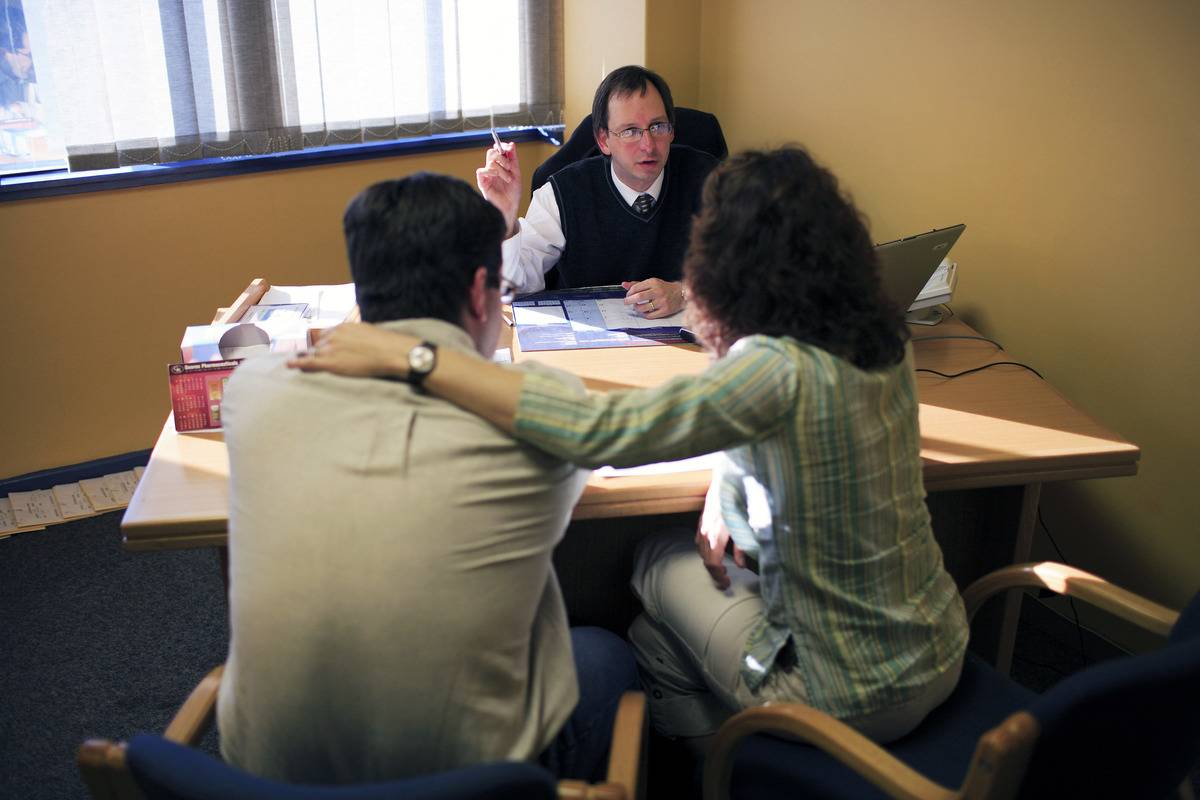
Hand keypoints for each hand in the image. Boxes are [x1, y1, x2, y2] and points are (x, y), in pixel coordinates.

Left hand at [287, 324, 414, 378]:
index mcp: (342, 327)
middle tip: (316, 360)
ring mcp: (330, 348)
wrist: (390, 352)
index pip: (325, 334)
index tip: (321, 347)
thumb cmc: (385, 343)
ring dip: (309, 358)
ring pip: (313, 353)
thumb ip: (355, 334)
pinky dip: (297, 363)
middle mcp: (333, 335)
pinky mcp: (331, 362)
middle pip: (318, 345)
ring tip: (299, 364)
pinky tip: (289, 365)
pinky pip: (309, 362)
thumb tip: (356, 339)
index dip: (323, 343)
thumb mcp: (367, 331)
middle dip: (317, 352)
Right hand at [475, 141, 520, 236]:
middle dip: (502, 157)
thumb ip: (513, 159)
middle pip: (491, 153)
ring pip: (490, 162)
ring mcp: (487, 175)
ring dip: (501, 169)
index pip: (497, 150)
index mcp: (500, 165)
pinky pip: (481, 171)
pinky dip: (490, 171)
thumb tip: (511, 144)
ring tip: (507, 178)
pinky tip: (496, 177)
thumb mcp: (516, 173)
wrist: (511, 206)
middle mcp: (493, 169)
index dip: (502, 146)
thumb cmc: (513, 192)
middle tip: (509, 166)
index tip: (509, 148)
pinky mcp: (482, 182)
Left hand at [621, 278, 684, 318]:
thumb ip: (637, 284)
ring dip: (636, 308)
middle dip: (629, 301)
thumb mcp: (651, 283)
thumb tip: (623, 284)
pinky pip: (650, 315)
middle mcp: (658, 291)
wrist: (681, 293)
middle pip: (638, 297)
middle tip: (626, 302)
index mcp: (654, 282)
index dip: (629, 293)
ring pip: (643, 308)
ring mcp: (662, 302)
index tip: (628, 295)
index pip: (636, 288)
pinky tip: (645, 311)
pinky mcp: (665, 310)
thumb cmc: (664, 288)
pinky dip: (644, 314)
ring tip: (636, 307)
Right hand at [696, 480, 745, 589]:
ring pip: (701, 550)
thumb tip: (739, 565)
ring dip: (709, 561)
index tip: (726, 583)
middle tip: (724, 580)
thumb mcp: (744, 528)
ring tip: (720, 568)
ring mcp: (702, 525)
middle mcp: (705, 532)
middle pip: (706, 560)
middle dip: (714, 572)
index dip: (719, 576)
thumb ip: (741, 548)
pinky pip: (698, 539)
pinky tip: (712, 550)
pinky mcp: (702, 518)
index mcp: (716, 536)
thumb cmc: (739, 503)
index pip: (713, 564)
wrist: (727, 480)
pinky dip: (704, 549)